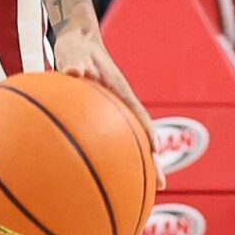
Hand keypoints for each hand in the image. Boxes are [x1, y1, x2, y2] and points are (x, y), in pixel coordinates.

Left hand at [52, 27, 159, 174]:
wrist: (76, 40)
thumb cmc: (76, 47)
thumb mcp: (74, 53)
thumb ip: (75, 63)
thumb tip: (74, 71)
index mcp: (120, 93)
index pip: (140, 117)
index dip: (149, 134)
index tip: (156, 153)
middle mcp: (121, 106)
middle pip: (142, 139)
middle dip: (152, 162)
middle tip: (160, 186)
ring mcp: (112, 112)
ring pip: (128, 144)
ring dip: (137, 166)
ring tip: (141, 193)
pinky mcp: (99, 116)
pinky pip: (108, 139)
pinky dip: (108, 157)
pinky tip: (96, 176)